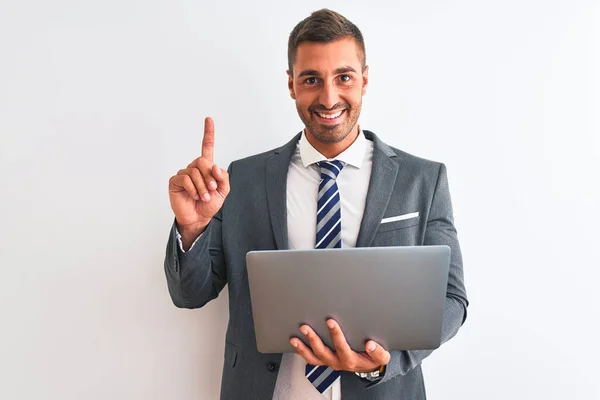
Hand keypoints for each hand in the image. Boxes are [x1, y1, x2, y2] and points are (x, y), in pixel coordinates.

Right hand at [168, 117, 229, 239]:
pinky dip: (193, 188)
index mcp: (206, 168)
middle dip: (209, 177)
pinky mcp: (175, 181)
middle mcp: (194, 168)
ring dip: (202, 186)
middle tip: (211, 190)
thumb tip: (214, 166)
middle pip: (202, 161)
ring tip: (203, 197)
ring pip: (194, 172)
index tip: (208, 119)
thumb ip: (223, 177)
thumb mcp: (223, 191)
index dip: (208, 133)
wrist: (199, 218)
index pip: (207, 147)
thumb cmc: (210, 204)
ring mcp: (184, 174)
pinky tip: (194, 196)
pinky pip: (185, 178)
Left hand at [290, 319, 390, 372]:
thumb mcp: (381, 356)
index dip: (335, 334)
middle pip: (322, 352)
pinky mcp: (325, 360)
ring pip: (314, 357)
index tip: (330, 322)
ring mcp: (330, 362)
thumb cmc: (372, 358)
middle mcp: (338, 362)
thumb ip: (378, 352)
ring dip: (303, 348)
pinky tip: (296, 343)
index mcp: (350, 360)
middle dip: (313, 339)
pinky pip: (311, 359)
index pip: (341, 347)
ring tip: (294, 338)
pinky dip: (302, 352)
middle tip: (306, 327)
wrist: (368, 366)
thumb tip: (371, 345)